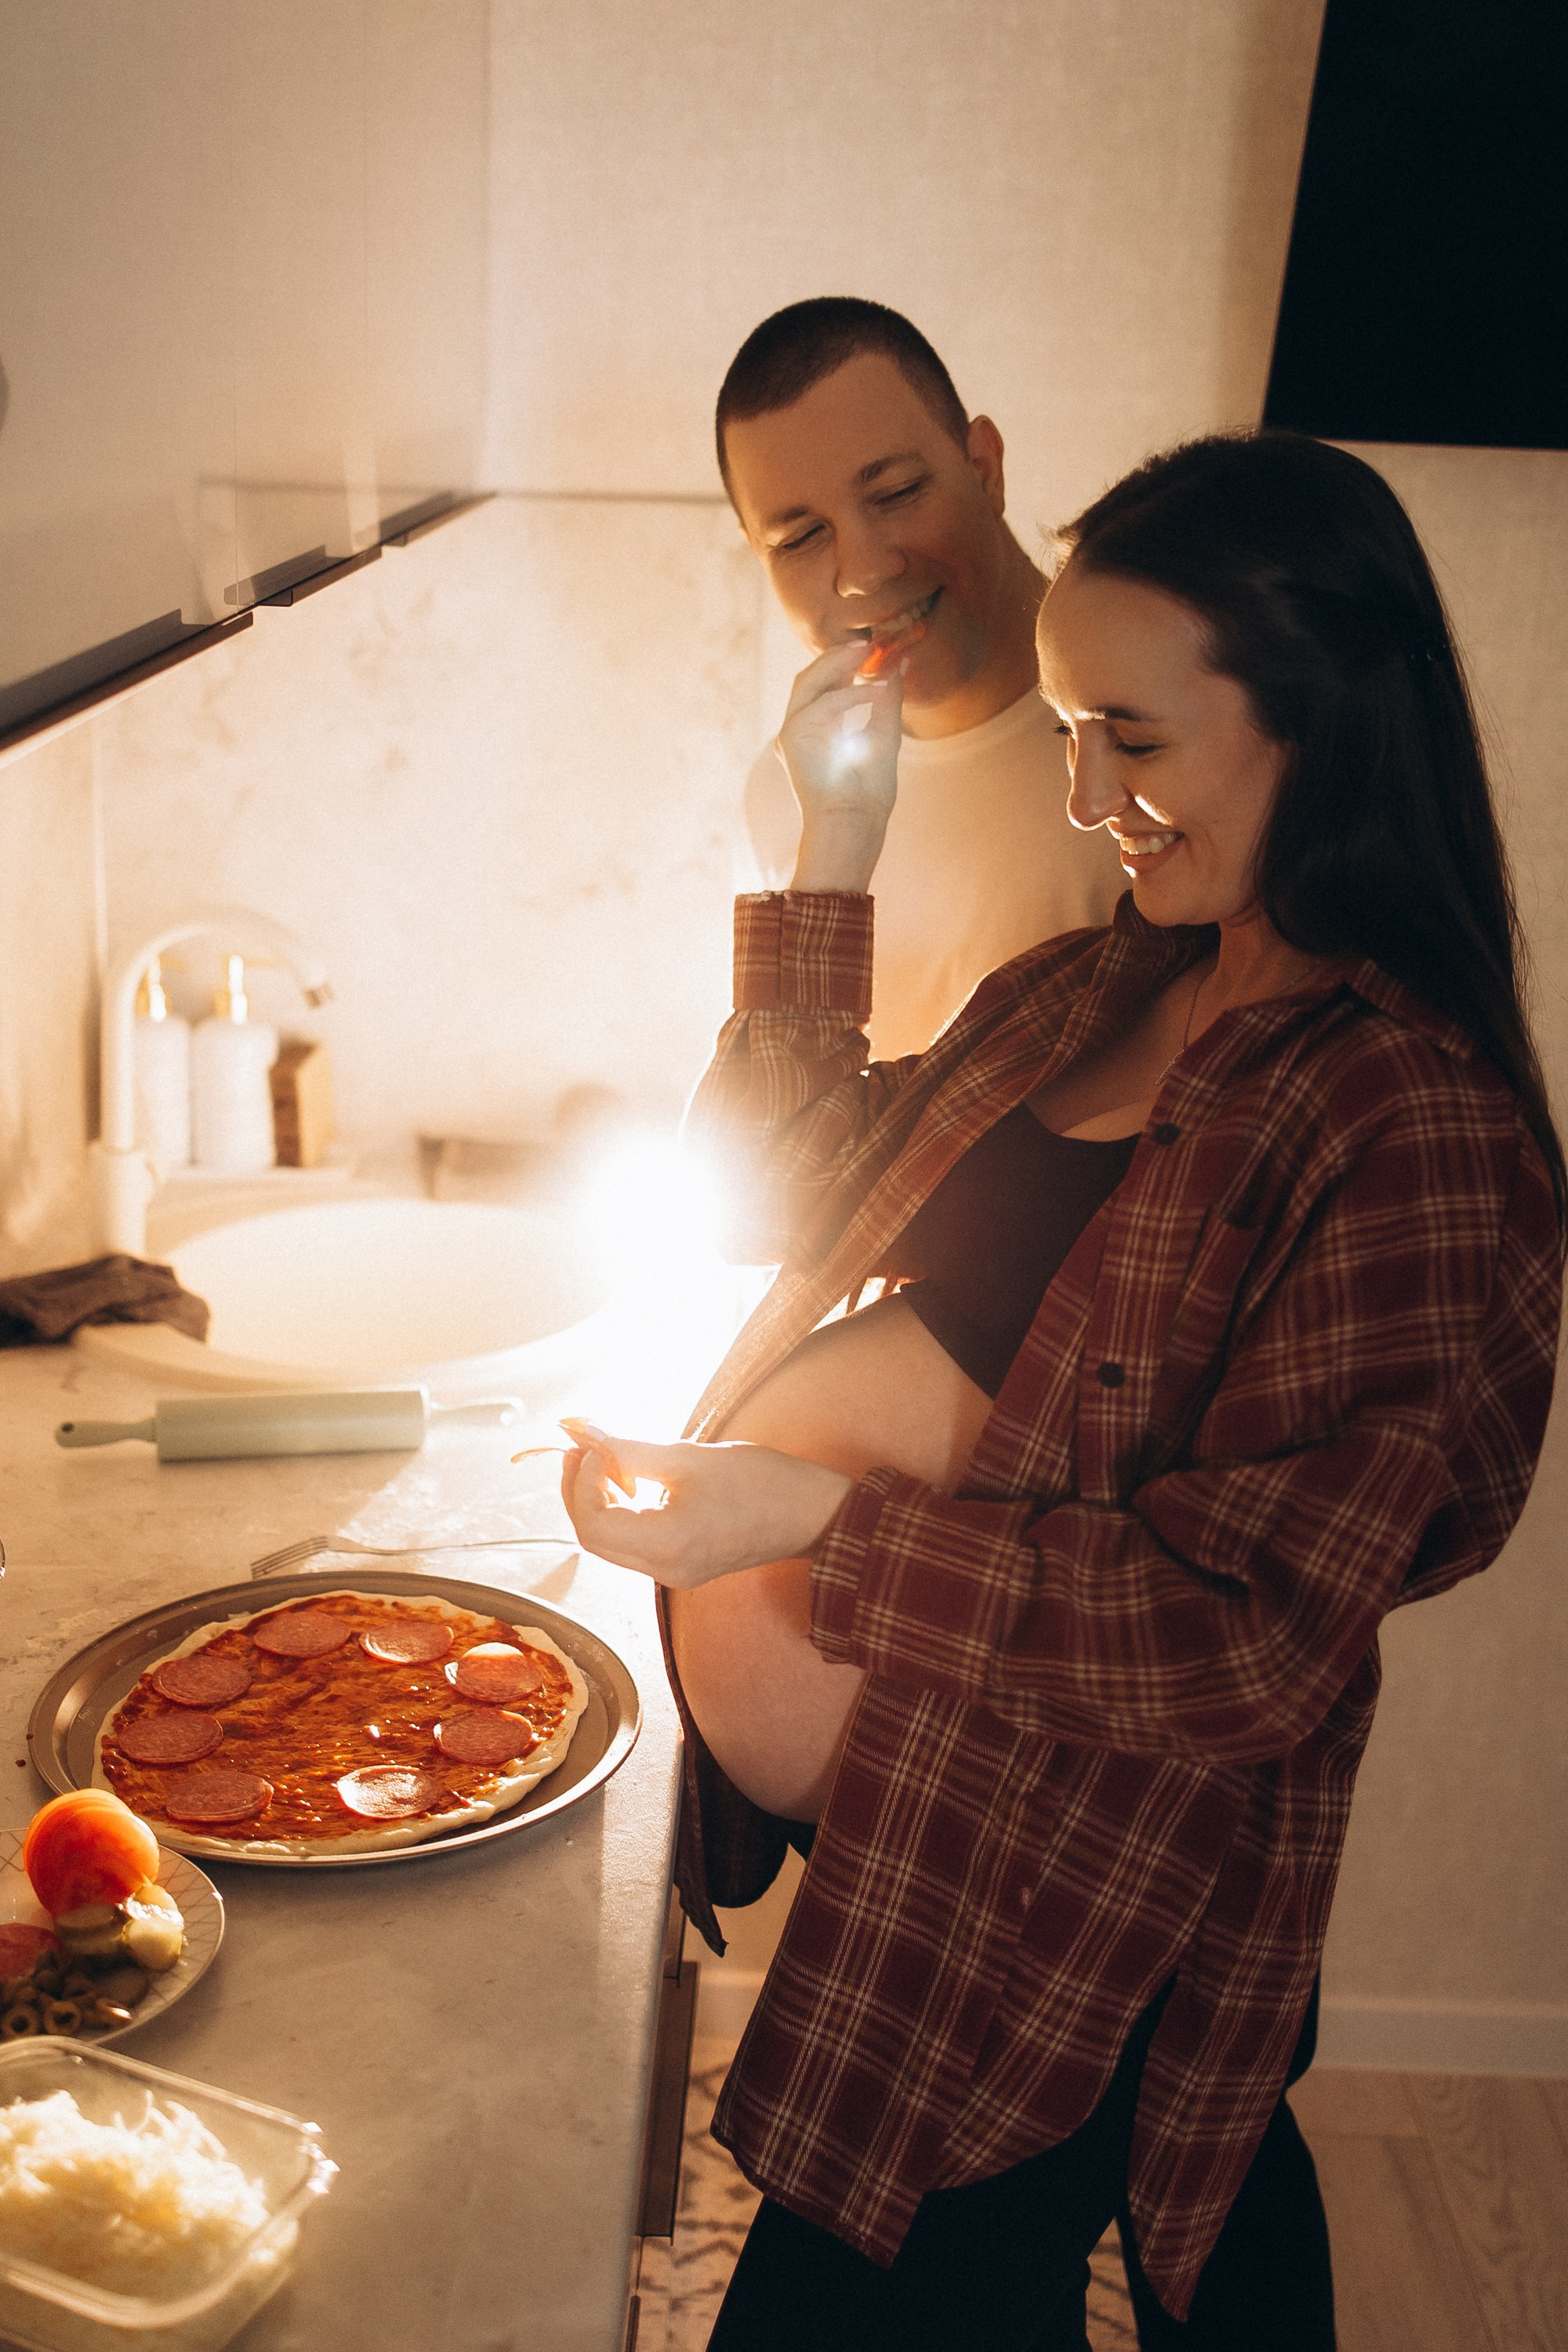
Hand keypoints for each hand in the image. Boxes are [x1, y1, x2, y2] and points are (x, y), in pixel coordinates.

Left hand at [559, 1426, 853, 1588]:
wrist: (812, 1514)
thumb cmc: (761, 1482)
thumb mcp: (690, 1458)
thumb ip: (631, 1450)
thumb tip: (586, 1434)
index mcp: (667, 1545)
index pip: (593, 1525)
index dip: (581, 1482)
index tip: (592, 1444)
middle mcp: (665, 1571)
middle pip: (595, 1539)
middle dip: (580, 1491)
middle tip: (583, 1446)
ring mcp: (674, 1575)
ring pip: (611, 1544)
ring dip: (599, 1501)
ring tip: (604, 1458)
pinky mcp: (682, 1568)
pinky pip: (634, 1545)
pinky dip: (622, 1513)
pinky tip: (629, 1481)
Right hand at [777, 642, 901, 892]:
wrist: (850, 826)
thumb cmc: (866, 796)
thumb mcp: (883, 738)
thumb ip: (887, 702)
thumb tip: (900, 664)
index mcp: (812, 735)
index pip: (820, 689)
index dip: (841, 664)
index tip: (869, 650)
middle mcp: (796, 732)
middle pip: (808, 678)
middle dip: (836, 656)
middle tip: (867, 643)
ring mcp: (791, 734)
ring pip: (808, 682)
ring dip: (839, 664)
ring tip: (869, 652)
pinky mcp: (793, 737)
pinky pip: (824, 703)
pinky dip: (853, 694)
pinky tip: (878, 688)